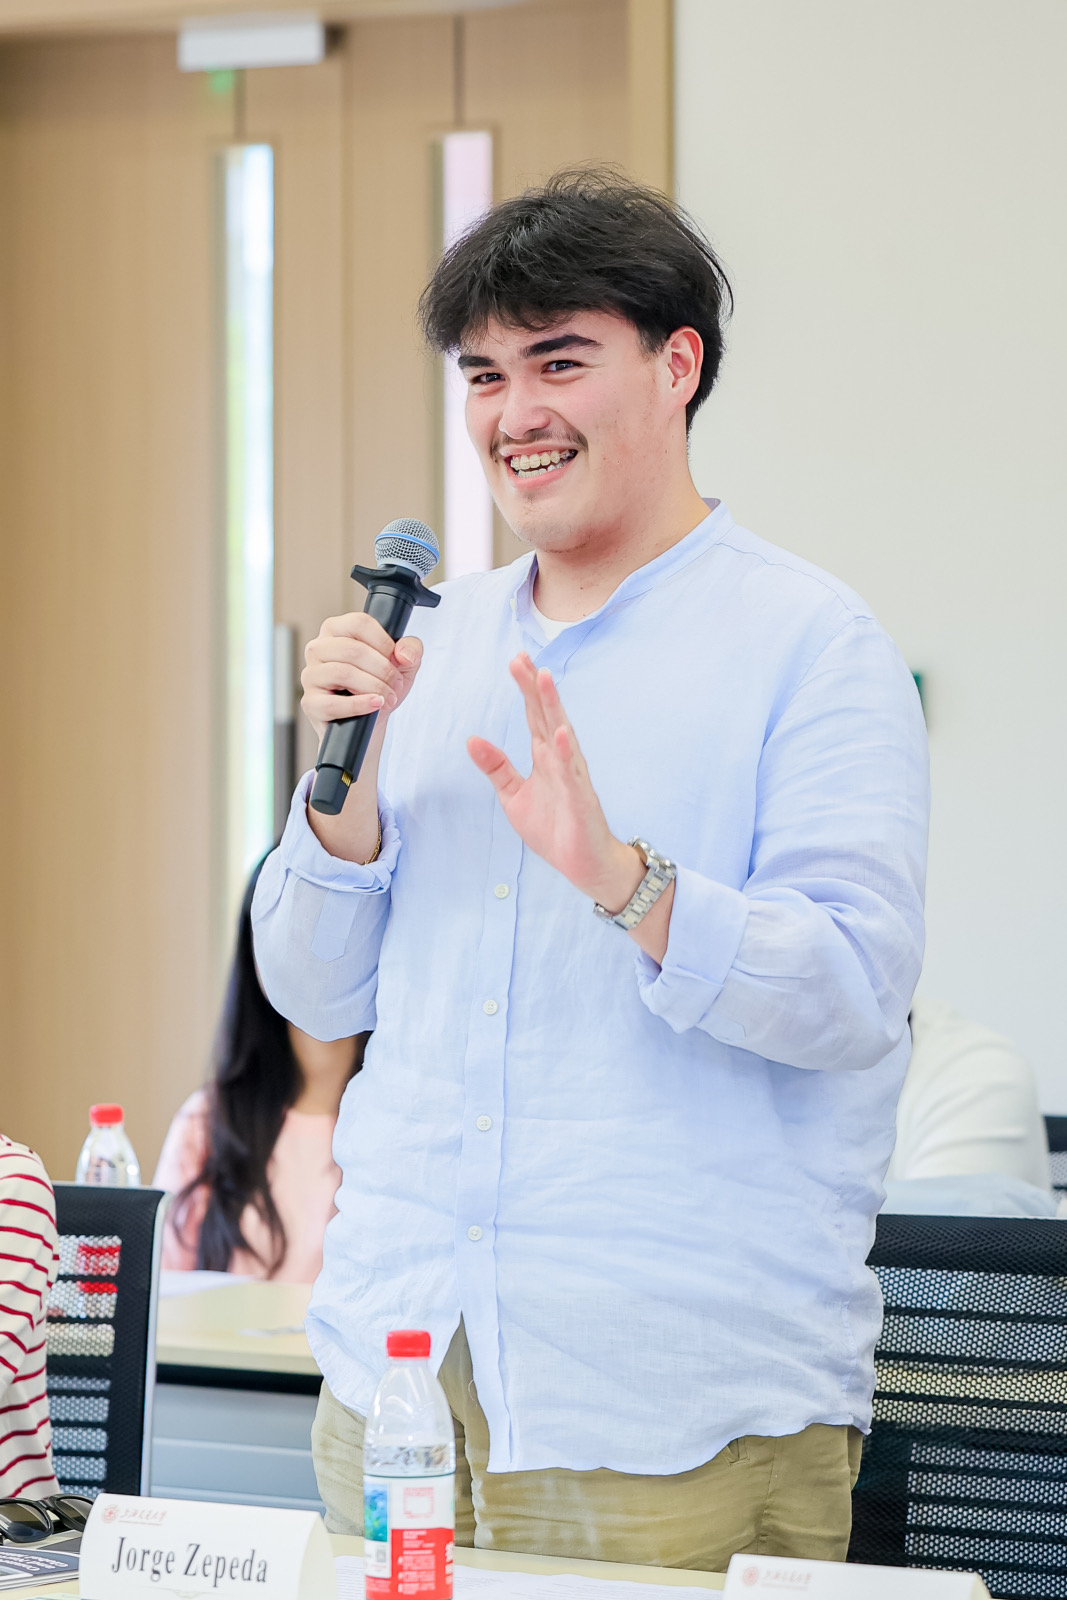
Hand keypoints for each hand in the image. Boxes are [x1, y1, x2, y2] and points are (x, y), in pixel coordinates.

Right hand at [301, 613, 423, 742]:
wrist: (369, 724)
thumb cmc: (379, 687)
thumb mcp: (403, 665)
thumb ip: (411, 649)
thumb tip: (403, 654)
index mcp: (336, 630)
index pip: (359, 623)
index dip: (384, 642)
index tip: (396, 658)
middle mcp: (318, 649)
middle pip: (352, 649)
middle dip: (383, 669)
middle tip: (396, 683)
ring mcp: (310, 675)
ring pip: (343, 673)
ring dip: (374, 687)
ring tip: (388, 697)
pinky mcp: (311, 703)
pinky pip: (333, 703)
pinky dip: (359, 705)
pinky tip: (375, 704)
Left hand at [467, 654, 645, 910]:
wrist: (583, 864)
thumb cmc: (554, 827)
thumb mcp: (514, 796)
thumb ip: (496, 767)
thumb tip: (472, 739)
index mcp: (545, 758)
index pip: (534, 716)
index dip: (525, 689)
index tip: (516, 661)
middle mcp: (561, 760)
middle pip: (546, 716)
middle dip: (535, 687)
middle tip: (522, 659)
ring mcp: (573, 777)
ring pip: (563, 734)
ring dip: (553, 707)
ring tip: (544, 680)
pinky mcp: (580, 799)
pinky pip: (572, 773)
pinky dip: (567, 752)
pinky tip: (561, 733)